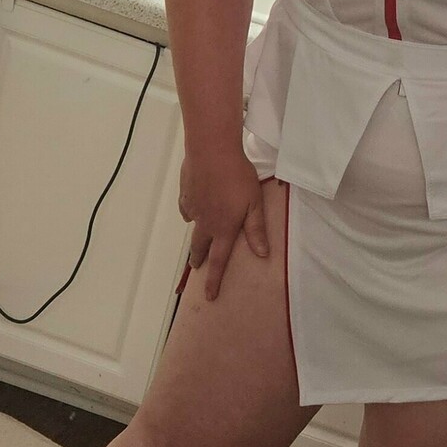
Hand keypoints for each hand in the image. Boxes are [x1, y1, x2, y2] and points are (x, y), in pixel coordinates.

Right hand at [179, 148, 269, 301]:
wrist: (211, 151)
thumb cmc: (238, 176)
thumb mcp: (254, 203)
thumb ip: (256, 229)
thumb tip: (261, 254)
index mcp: (224, 228)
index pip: (219, 260)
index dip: (214, 280)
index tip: (209, 296)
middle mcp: (205, 222)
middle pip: (200, 247)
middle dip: (199, 259)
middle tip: (197, 267)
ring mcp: (193, 208)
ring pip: (192, 227)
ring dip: (195, 236)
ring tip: (198, 239)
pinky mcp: (185, 193)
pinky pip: (187, 209)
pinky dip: (191, 213)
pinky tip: (194, 208)